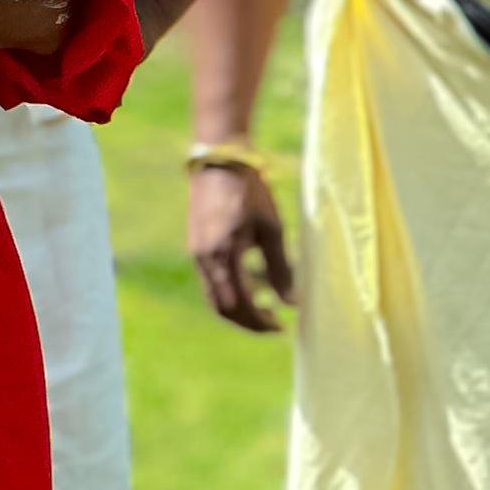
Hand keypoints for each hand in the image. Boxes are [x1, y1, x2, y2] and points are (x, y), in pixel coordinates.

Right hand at [188, 157, 294, 331]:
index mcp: (224, 255)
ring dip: (238, 309)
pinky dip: (230, 292)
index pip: (240, 306)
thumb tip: (292, 303)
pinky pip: (211, 281)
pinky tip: (251, 284)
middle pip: (223, 308)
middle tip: (274, 325)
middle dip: (248, 322)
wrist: (220, 162)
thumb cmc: (250, 192)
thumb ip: (281, 268)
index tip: (282, 327)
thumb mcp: (271, 229)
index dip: (260, 323)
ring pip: (214, 297)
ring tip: (265, 308)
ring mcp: (197, 254)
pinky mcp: (196, 247)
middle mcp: (205, 259)